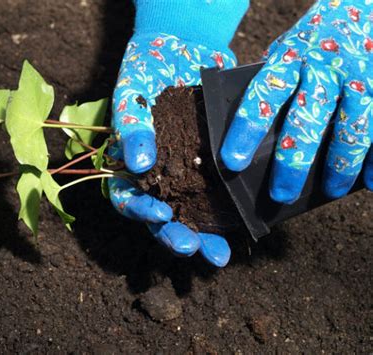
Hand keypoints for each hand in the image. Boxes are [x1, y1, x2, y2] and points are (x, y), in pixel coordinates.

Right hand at [108, 33, 235, 266]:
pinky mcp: (212, 165)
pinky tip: (241, 223)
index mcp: (129, 164)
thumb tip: (139, 166)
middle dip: (175, 236)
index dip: (139, 211)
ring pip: (191, 212)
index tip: (160, 213)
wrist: (182, 45)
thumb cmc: (146, 68)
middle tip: (193, 248)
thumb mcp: (132, 92)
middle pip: (159, 217)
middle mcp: (157, 175)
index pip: (126, 197)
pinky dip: (227, 211)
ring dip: (204, 236)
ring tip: (219, 254)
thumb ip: (131, 127)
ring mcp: (185, 172)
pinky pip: (217, 192)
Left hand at [221, 0, 372, 203]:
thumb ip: (276, 81)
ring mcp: (361, 75)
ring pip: (352, 128)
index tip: (232, 162)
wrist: (365, 2)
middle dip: (293, 163)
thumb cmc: (317, 35)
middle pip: (307, 120)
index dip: (246, 129)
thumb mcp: (289, 48)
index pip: (263, 95)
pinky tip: (371, 181)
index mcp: (290, 58)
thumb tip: (254, 131)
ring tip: (330, 191)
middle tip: (281, 194)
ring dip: (340, 166)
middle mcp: (325, 66)